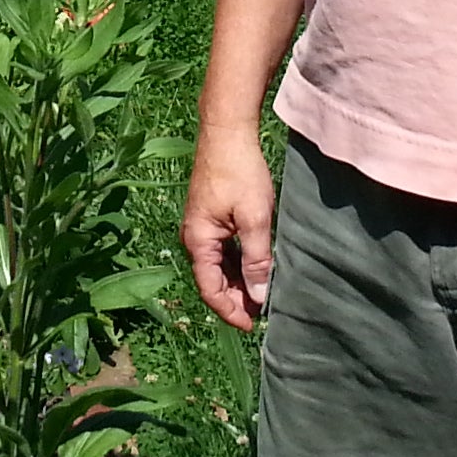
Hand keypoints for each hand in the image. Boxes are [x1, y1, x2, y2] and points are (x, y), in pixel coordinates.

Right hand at [182, 126, 277, 330]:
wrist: (227, 131)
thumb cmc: (239, 171)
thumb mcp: (255, 217)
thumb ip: (257, 258)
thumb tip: (260, 295)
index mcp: (198, 241)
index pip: (210, 289)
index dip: (230, 311)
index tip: (252, 325)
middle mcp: (194, 238)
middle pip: (212, 281)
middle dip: (236, 299)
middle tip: (263, 313)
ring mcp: (201, 227)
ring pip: (218, 266)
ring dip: (238, 282)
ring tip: (262, 294)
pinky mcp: (211, 218)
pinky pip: (221, 251)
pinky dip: (237, 263)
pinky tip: (256, 267)